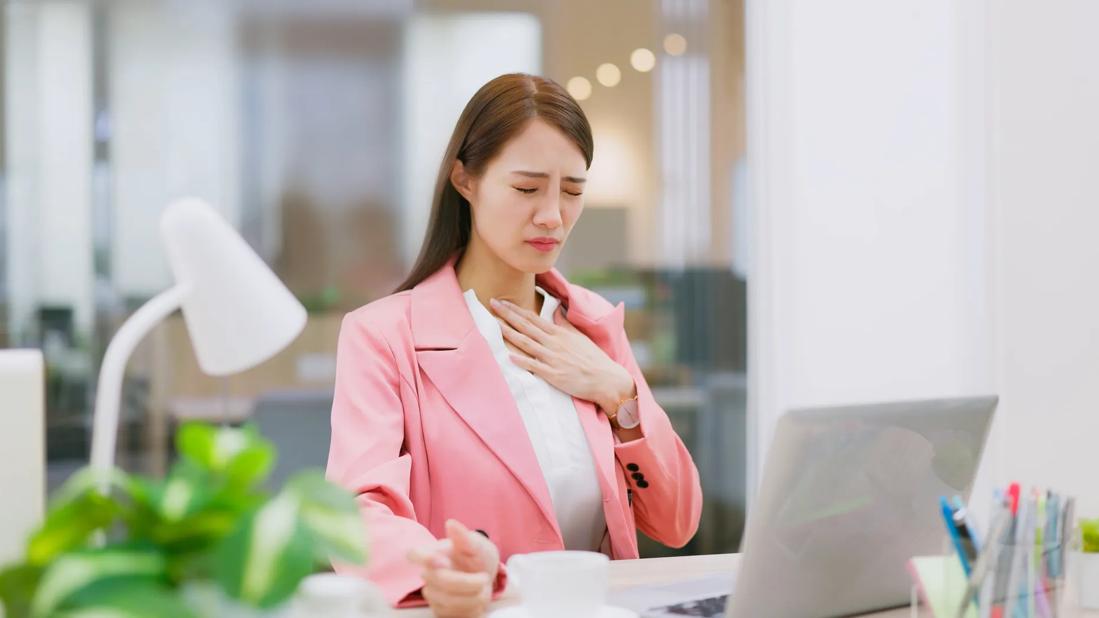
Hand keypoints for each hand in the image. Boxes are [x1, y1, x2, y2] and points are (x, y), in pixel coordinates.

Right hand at [407, 519, 499, 616]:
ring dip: (472, 597)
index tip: (443, 561)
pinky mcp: (440, 610)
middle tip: (485, 578)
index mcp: (433, 554)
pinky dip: (471, 608)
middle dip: (466, 582)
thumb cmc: (476, 555)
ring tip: (483, 588)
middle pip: (437, 580)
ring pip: (446, 601)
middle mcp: (428, 575)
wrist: (484, 573)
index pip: (414, 554)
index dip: (424, 559)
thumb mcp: (476, 544)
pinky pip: (453, 614)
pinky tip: (477, 599)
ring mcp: (433, 594)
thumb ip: (463, 537)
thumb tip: (451, 523)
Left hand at [490, 298, 635, 412]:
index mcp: (559, 333)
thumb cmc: (592, 358)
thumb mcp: (579, 336)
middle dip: (507, 315)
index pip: (533, 318)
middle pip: (526, 326)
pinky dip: (522, 361)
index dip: (515, 309)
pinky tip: (509, 355)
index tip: (501, 302)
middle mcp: (554, 343)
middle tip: (492, 304)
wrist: (605, 378)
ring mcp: (553, 358)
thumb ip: (564, 324)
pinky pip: (535, 366)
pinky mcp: (553, 374)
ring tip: (495, 324)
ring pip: (527, 343)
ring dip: (510, 333)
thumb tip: (555, 310)